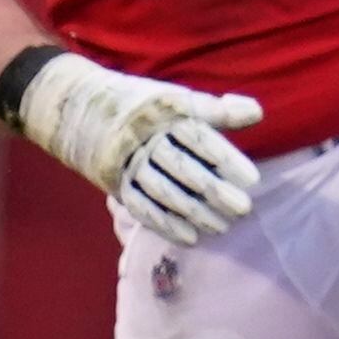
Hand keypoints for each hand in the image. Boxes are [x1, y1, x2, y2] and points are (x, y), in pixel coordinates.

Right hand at [12, 50, 262, 245]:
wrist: (81, 108)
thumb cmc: (145, 106)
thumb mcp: (179, 100)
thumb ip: (219, 110)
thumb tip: (257, 114)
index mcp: (165, 113)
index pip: (199, 138)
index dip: (226, 158)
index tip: (252, 179)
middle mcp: (145, 138)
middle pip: (183, 168)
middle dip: (213, 190)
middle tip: (244, 208)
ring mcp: (128, 162)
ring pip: (163, 191)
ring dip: (193, 212)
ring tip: (223, 227)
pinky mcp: (116, 183)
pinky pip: (141, 206)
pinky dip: (165, 224)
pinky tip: (190, 238)